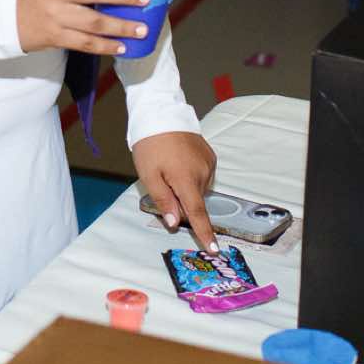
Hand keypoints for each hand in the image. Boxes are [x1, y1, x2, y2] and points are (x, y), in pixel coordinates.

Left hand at [133, 131, 218, 251]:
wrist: (161, 113)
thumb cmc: (150, 145)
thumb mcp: (149, 175)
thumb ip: (164, 200)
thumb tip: (175, 223)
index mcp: (186, 180)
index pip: (198, 213)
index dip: (205, 233)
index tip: (214, 249)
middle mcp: (202, 173)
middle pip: (194, 200)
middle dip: (181, 201)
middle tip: (163, 184)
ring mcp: (208, 163)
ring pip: (198, 188)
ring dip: (186, 187)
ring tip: (168, 168)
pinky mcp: (210, 156)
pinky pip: (202, 175)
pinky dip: (192, 176)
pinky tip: (179, 163)